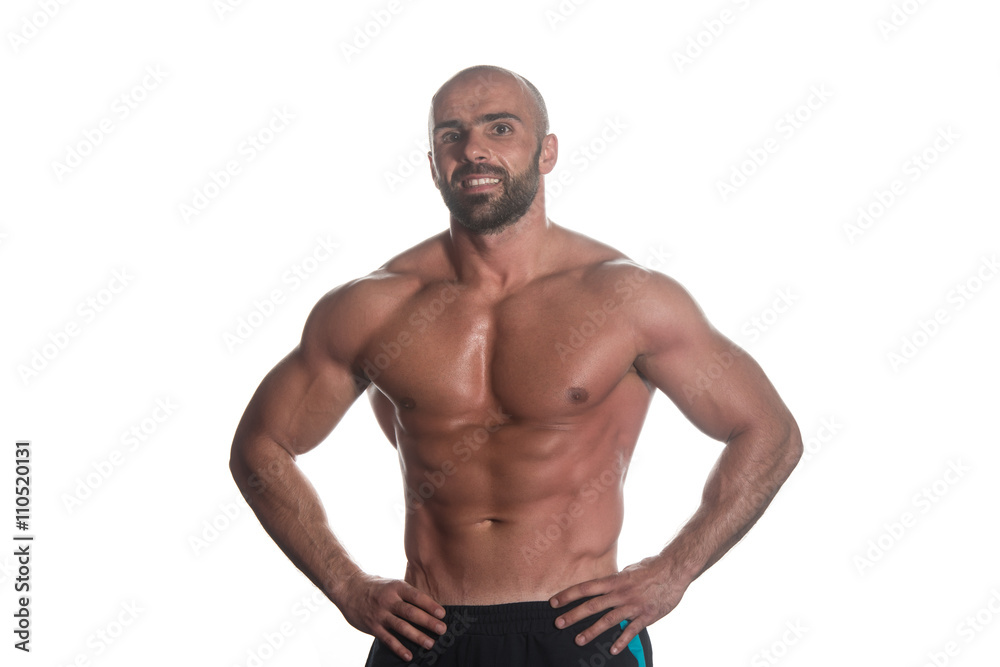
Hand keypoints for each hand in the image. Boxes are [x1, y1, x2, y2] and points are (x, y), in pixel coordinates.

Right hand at [338, 573, 446, 661]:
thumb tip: (429, 606)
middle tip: (442, 630)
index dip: (430, 606)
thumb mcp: (392, 584)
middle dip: (428, 622)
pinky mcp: (372, 627)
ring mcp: (380, 614)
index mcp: (396, 587)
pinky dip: (399, 648)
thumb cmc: (375, 586)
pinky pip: (388, 639)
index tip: (442, 614)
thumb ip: (407, 595)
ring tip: (430, 644)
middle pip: (411, 612)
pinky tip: (409, 655)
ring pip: (401, 627)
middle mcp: (389, 600)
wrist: (348, 588)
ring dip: (417, 636)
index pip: (416, 597)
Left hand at [549, 557, 687, 655]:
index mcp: (615, 581)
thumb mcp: (630, 570)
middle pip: (592, 605)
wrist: (675, 569)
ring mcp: (633, 605)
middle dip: (574, 615)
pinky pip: (632, 630)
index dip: (569, 595)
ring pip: (608, 620)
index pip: (586, 588)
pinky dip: (622, 640)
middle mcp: (621, 593)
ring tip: (578, 640)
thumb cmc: (652, 567)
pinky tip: (612, 649)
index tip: (554, 602)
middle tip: (558, 623)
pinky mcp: (646, 615)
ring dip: (592, 631)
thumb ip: (617, 580)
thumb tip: (607, 585)